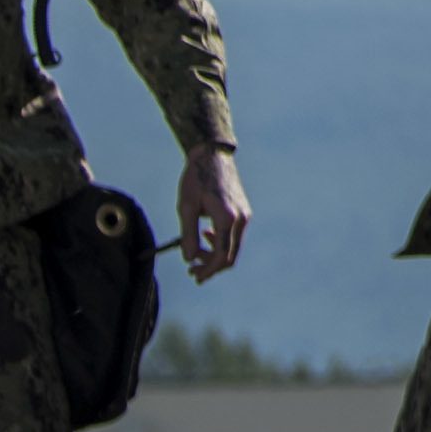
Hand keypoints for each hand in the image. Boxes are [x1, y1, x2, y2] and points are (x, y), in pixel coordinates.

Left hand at [178, 145, 251, 282]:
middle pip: (230, 256)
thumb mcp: (186, 208)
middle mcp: (241, 219)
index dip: (207, 270)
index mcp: (227, 219)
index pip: (221, 256)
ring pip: (233, 247)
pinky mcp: (244, 211)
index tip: (194, 275)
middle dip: (211, 266)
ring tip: (196, 253)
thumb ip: (188, 235)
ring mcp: (245, 215)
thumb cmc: (196, 180)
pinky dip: (222, 242)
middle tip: (192, 270)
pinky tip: (207, 235)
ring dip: (215, 255)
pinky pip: (235, 236)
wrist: (213, 155)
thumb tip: (189, 258)